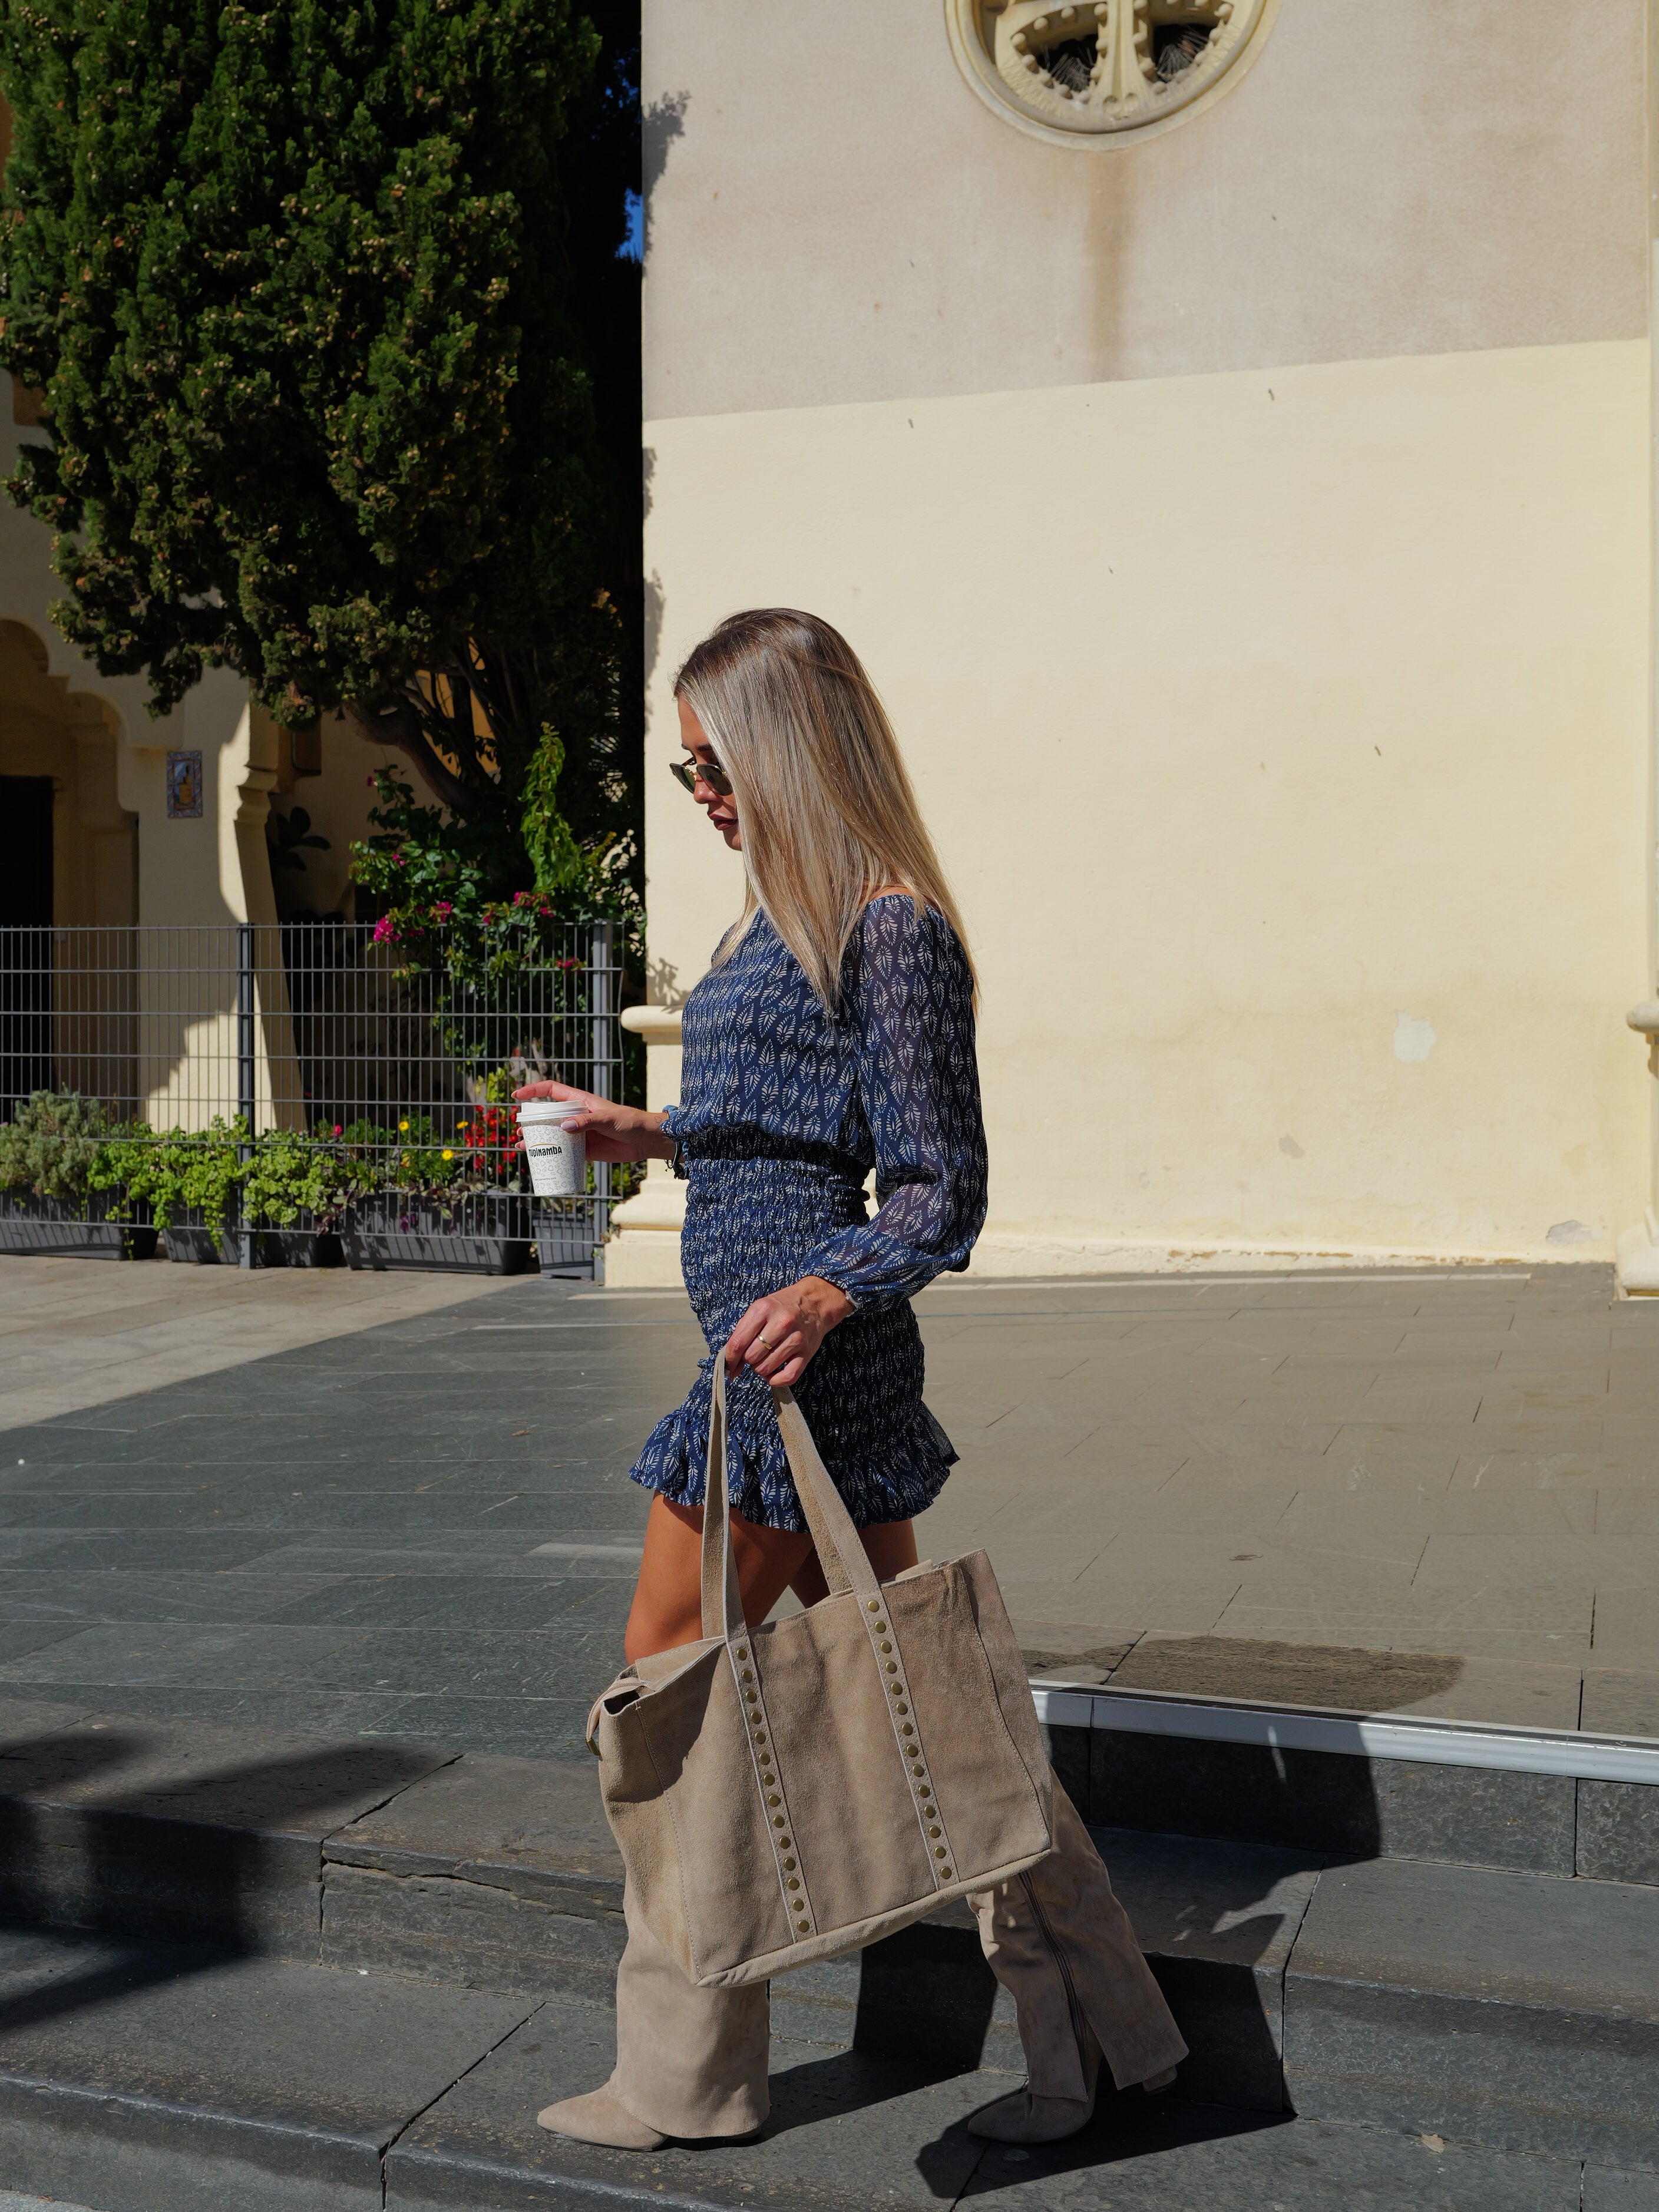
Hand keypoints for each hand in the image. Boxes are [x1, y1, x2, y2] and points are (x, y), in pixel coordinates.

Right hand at [510, 1082, 673, 1164]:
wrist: (645, 1140)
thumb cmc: (629, 1122)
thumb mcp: (607, 1118)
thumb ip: (586, 1122)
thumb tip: (564, 1127)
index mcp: (580, 1101)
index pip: (551, 1091)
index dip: (533, 1091)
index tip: (517, 1097)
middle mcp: (576, 1116)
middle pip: (548, 1114)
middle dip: (531, 1120)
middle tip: (518, 1128)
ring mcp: (579, 1133)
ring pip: (553, 1134)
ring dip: (538, 1139)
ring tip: (522, 1144)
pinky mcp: (585, 1149)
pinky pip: (564, 1152)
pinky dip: (552, 1155)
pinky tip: (541, 1160)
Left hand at [725, 1276, 853, 1388]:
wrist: (814, 1301)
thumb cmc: (782, 1306)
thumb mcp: (759, 1308)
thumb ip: (742, 1331)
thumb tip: (730, 1363)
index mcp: (764, 1310)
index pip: (738, 1342)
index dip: (730, 1359)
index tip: (728, 1366)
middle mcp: (781, 1323)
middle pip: (751, 1357)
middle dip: (747, 1359)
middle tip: (754, 1352)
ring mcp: (796, 1339)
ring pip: (766, 1368)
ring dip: (760, 1368)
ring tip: (764, 1358)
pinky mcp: (806, 1353)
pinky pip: (788, 1376)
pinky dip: (776, 1380)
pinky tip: (772, 1373)